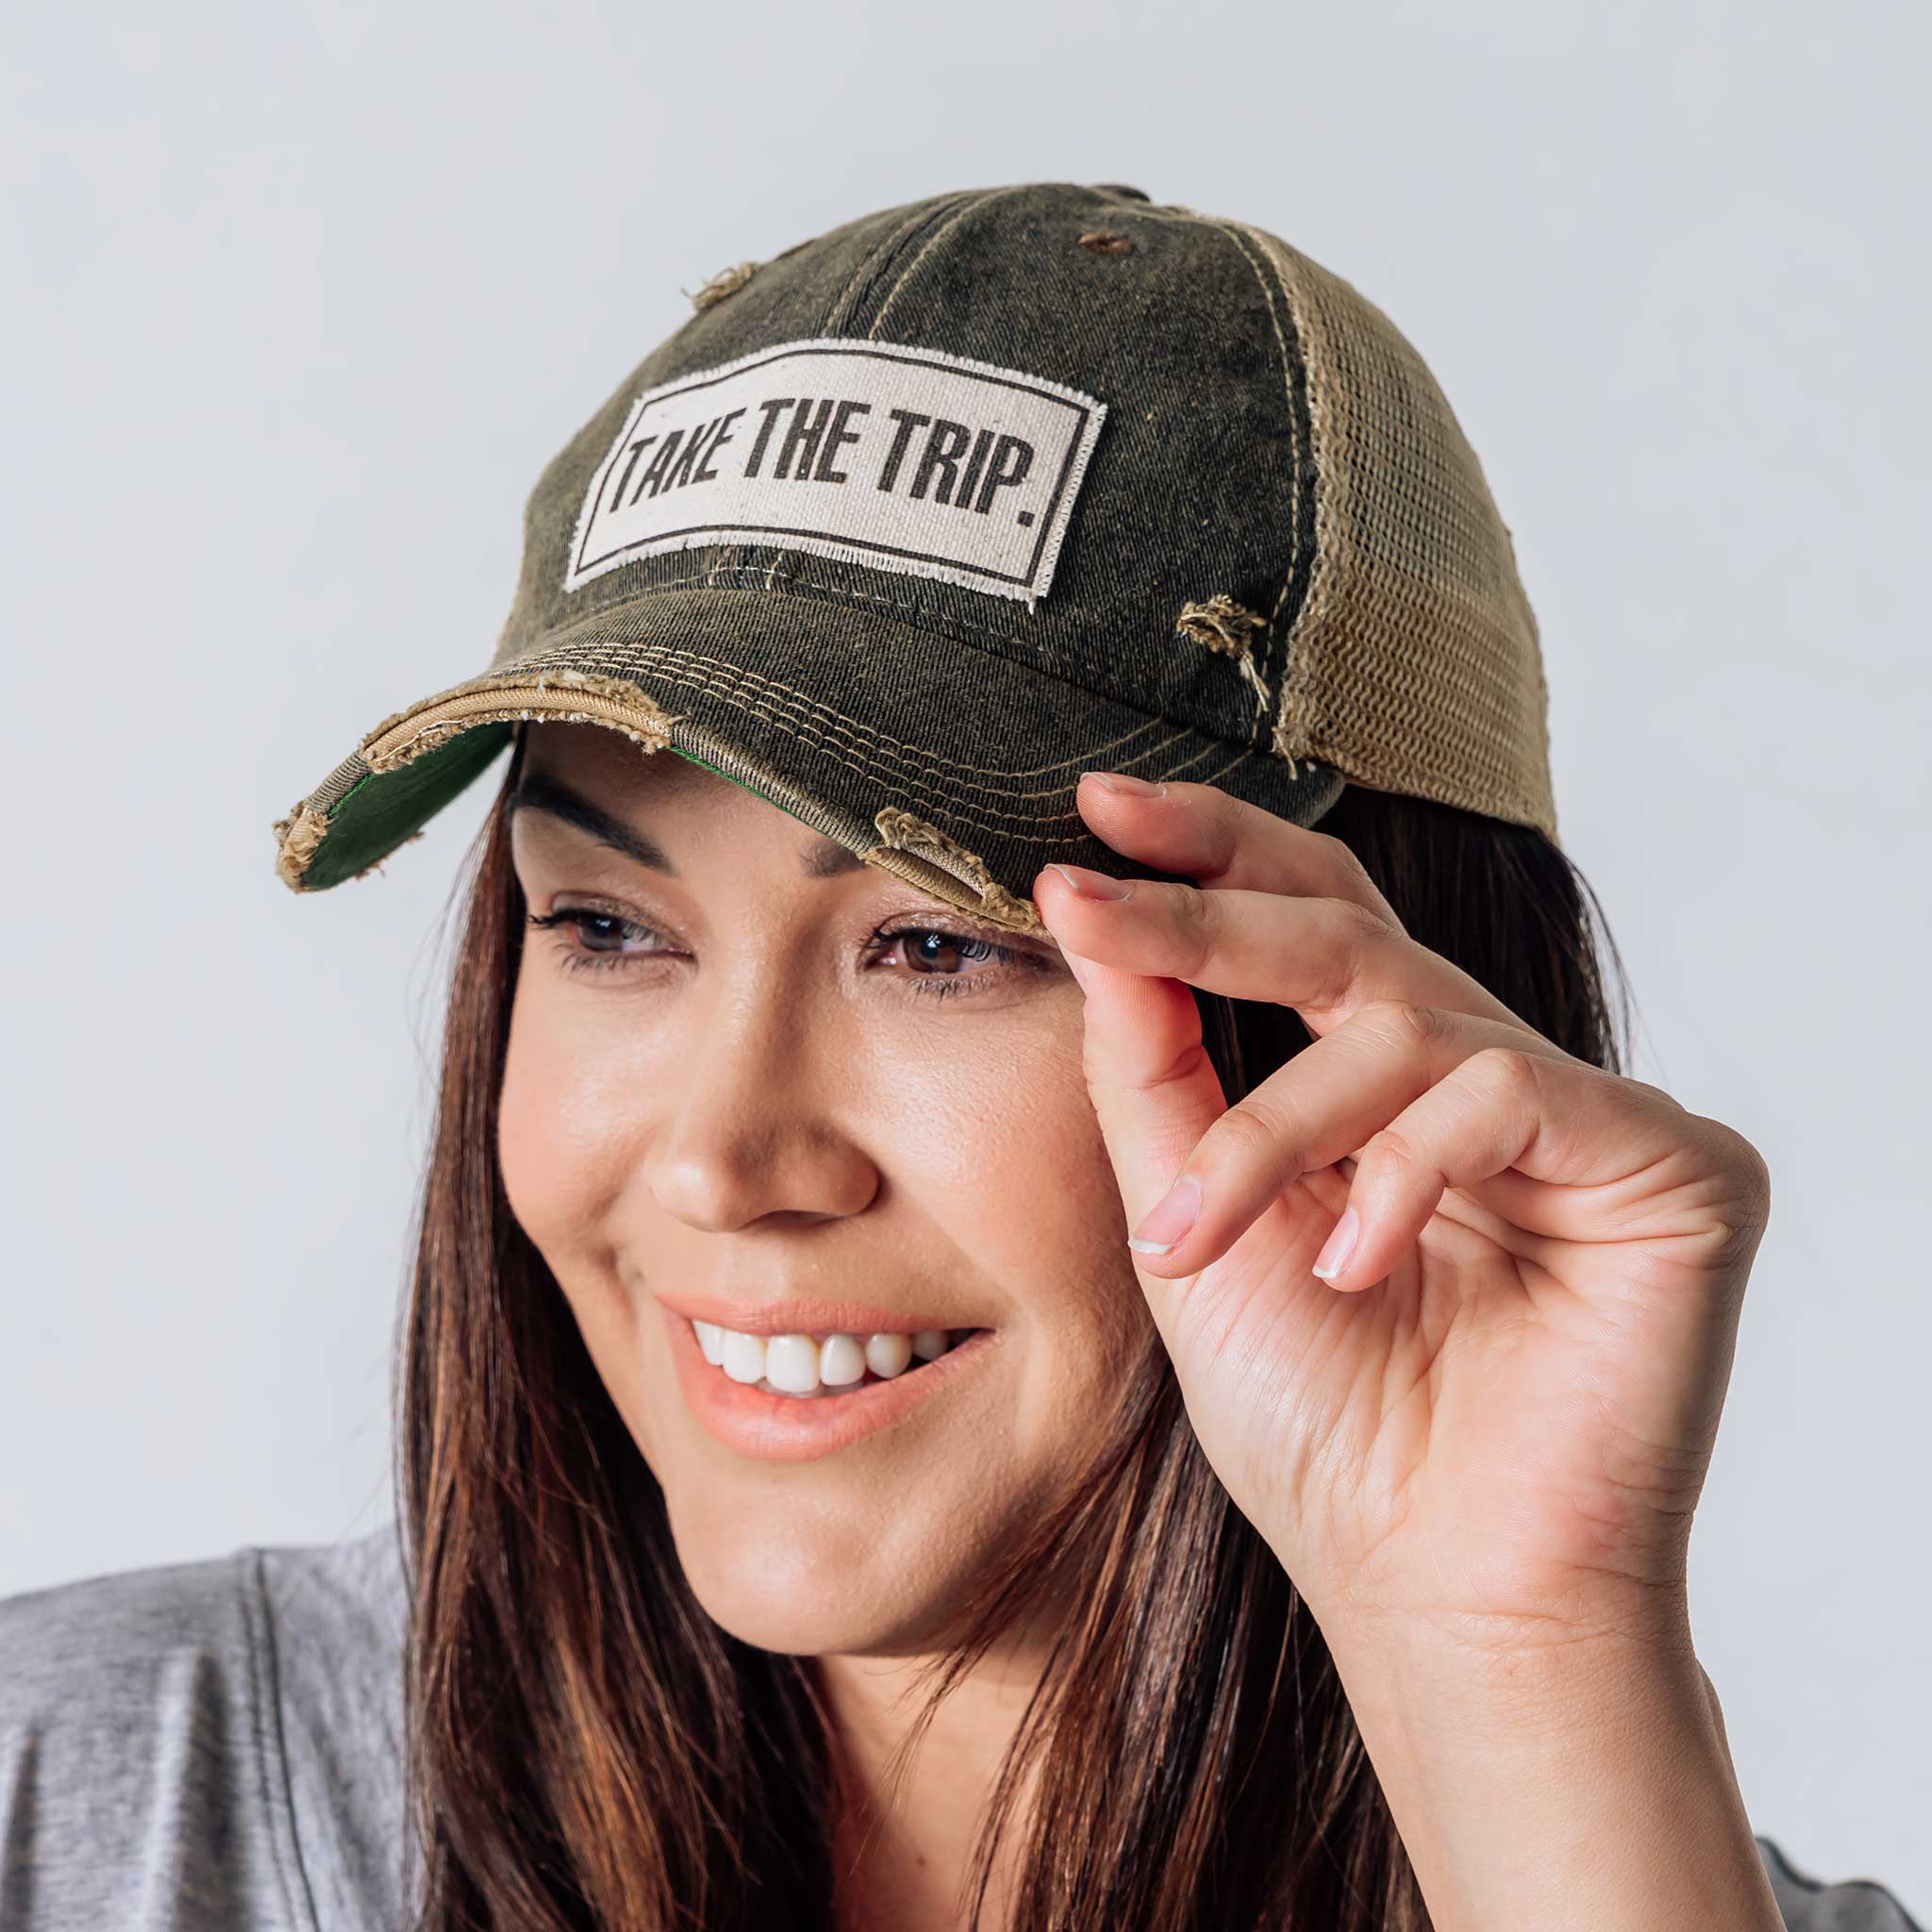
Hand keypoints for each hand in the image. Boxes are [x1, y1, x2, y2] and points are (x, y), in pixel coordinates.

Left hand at [1032, 775, 1772, 1670]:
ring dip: (1272, 1130)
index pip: (1308, 921)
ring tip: (1194, 1242)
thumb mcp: (1191, 1220)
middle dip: (1208, 914)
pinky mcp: (1671, 1162)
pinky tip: (1358, 1269)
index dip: (1212, 852)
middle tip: (1091, 896)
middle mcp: (1485, 1078)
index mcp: (1385, 1087)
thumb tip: (1089, 910)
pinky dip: (1403, 1173)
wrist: (1429, 1585)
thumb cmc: (1318, 1421)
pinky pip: (1507, 1096)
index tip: (1094, 807)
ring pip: (1403, 1023)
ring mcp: (1581, 1114)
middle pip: (1348, 930)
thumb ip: (1152, 1070)